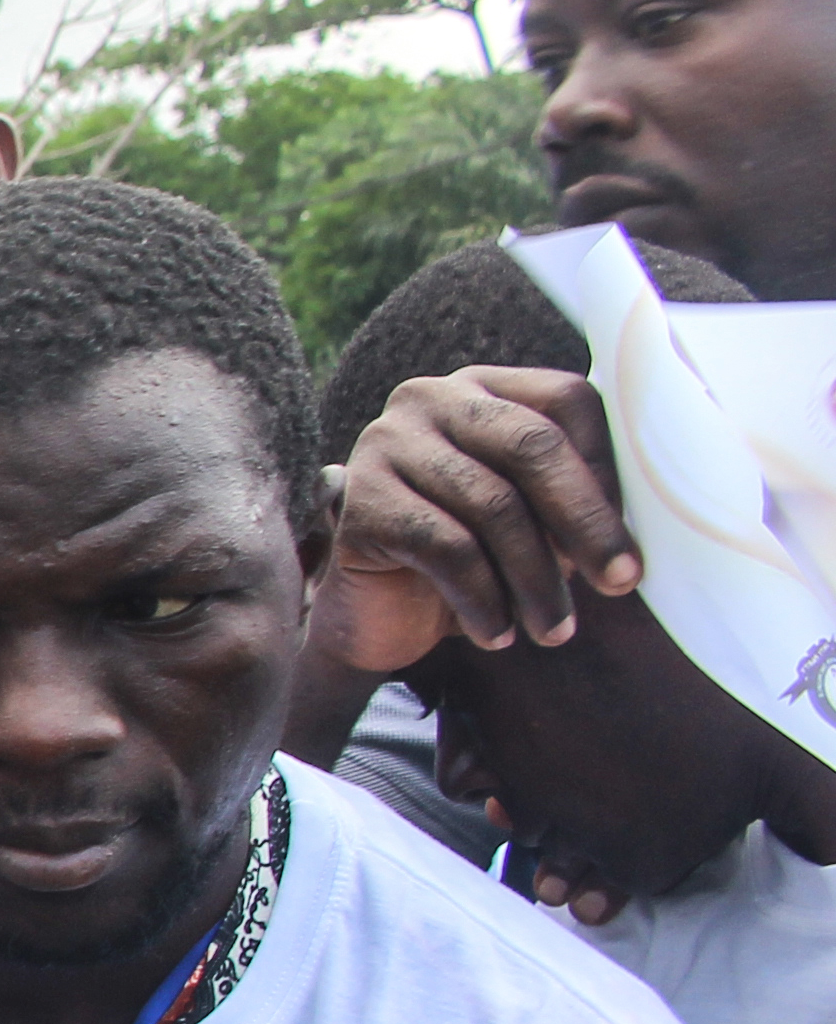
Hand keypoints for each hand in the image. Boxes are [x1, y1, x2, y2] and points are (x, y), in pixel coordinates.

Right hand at [316, 367, 636, 670]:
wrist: (376, 615)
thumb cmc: (472, 560)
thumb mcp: (534, 517)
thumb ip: (578, 494)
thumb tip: (661, 511)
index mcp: (486, 388)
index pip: (569, 401)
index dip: (609, 471)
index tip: (631, 539)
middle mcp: (431, 400)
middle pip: (532, 445)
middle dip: (585, 522)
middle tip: (620, 583)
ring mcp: (387, 445)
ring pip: (491, 504)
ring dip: (536, 579)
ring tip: (555, 630)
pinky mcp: (361, 501)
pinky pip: (444, 546)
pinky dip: (482, 599)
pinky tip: (498, 634)